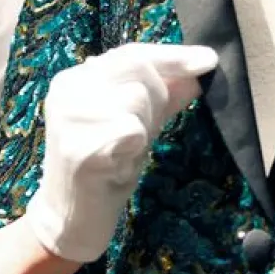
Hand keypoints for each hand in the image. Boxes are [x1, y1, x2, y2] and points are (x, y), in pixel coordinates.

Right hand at [22, 43, 217, 261]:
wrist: (71, 220)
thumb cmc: (105, 168)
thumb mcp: (138, 123)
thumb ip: (166, 95)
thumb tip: (201, 66)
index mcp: (75, 78)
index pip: (131, 53)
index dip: (172, 56)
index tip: (209, 60)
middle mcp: (65, 90)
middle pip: (138, 70)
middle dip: (156, 99)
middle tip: (141, 133)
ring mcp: (68, 118)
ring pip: (136, 99)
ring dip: (143, 129)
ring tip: (123, 153)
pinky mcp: (76, 147)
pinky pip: (130, 130)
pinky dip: (134, 148)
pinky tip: (117, 165)